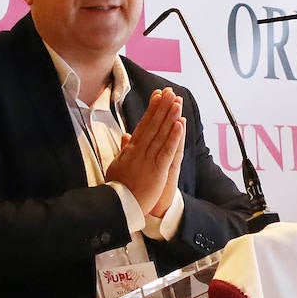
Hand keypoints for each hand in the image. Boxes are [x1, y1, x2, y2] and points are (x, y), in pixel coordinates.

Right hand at [106, 89, 184, 214]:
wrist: (118, 206)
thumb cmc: (118, 188)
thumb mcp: (117, 165)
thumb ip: (124, 149)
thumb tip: (126, 136)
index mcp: (131, 149)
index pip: (144, 125)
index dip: (152, 109)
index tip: (158, 95)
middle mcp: (139, 151)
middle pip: (153, 125)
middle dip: (162, 107)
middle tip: (170, 91)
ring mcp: (148, 160)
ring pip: (161, 134)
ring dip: (169, 117)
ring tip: (177, 101)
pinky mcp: (157, 171)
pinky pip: (166, 151)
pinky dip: (173, 137)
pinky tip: (179, 124)